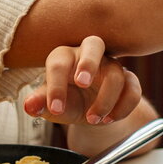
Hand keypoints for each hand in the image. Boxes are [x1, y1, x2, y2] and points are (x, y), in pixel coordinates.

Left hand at [24, 36, 143, 125]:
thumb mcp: (52, 106)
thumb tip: (29, 106)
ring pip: (116, 72)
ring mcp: (111, 66)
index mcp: (65, 57)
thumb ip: (41, 103)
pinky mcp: (129, 80)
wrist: (89, 111)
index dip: (57, 86)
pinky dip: (124, 106)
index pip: (59, 63)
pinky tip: (110, 119)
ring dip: (106, 99)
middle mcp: (89, 56)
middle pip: (94, 44)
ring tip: (93, 119)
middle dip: (89, 62)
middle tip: (82, 83)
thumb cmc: (67, 101)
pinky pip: (133, 87)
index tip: (55, 109)